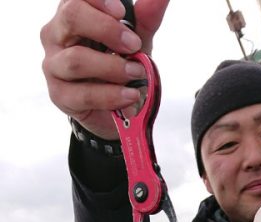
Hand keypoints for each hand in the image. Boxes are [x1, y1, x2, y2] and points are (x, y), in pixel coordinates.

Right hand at [41, 0, 169, 139]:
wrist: (114, 109)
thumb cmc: (118, 66)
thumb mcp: (136, 40)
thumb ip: (145, 18)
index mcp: (71, 12)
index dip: (99, 0)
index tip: (122, 13)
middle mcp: (56, 34)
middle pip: (72, 17)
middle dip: (107, 29)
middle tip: (134, 45)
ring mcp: (53, 65)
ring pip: (76, 60)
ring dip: (112, 68)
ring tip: (136, 74)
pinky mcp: (59, 96)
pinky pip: (83, 94)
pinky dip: (111, 96)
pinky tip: (129, 96)